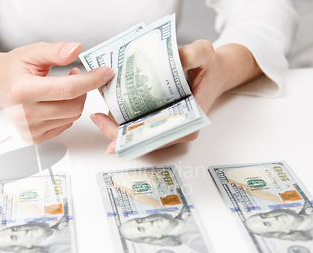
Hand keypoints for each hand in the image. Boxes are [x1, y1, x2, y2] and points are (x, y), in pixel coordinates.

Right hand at [0, 42, 113, 142]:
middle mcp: (24, 114)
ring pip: (72, 117)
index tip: (106, 72)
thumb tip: (76, 49)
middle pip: (74, 106)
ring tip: (61, 87)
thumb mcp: (33, 52)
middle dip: (83, 90)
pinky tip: (55, 101)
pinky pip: (65, 125)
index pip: (68, 89)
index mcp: (22, 91)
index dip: (91, 80)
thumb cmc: (15, 69)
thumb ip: (56, 51)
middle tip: (75, 75)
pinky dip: (67, 112)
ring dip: (75, 100)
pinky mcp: (34, 138)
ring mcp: (29, 129)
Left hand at [90, 40, 261, 153]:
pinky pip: (140, 125)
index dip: (139, 138)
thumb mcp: (205, 53)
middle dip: (121, 135)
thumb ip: (192, 54)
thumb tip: (175, 57)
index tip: (118, 136)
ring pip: (140, 135)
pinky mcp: (159, 119)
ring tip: (99, 118)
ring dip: (118, 130)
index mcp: (191, 120)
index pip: (162, 136)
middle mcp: (178, 128)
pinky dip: (124, 122)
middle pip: (146, 139)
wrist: (214, 70)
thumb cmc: (210, 66)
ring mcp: (167, 125)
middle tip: (100, 121)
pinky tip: (107, 115)